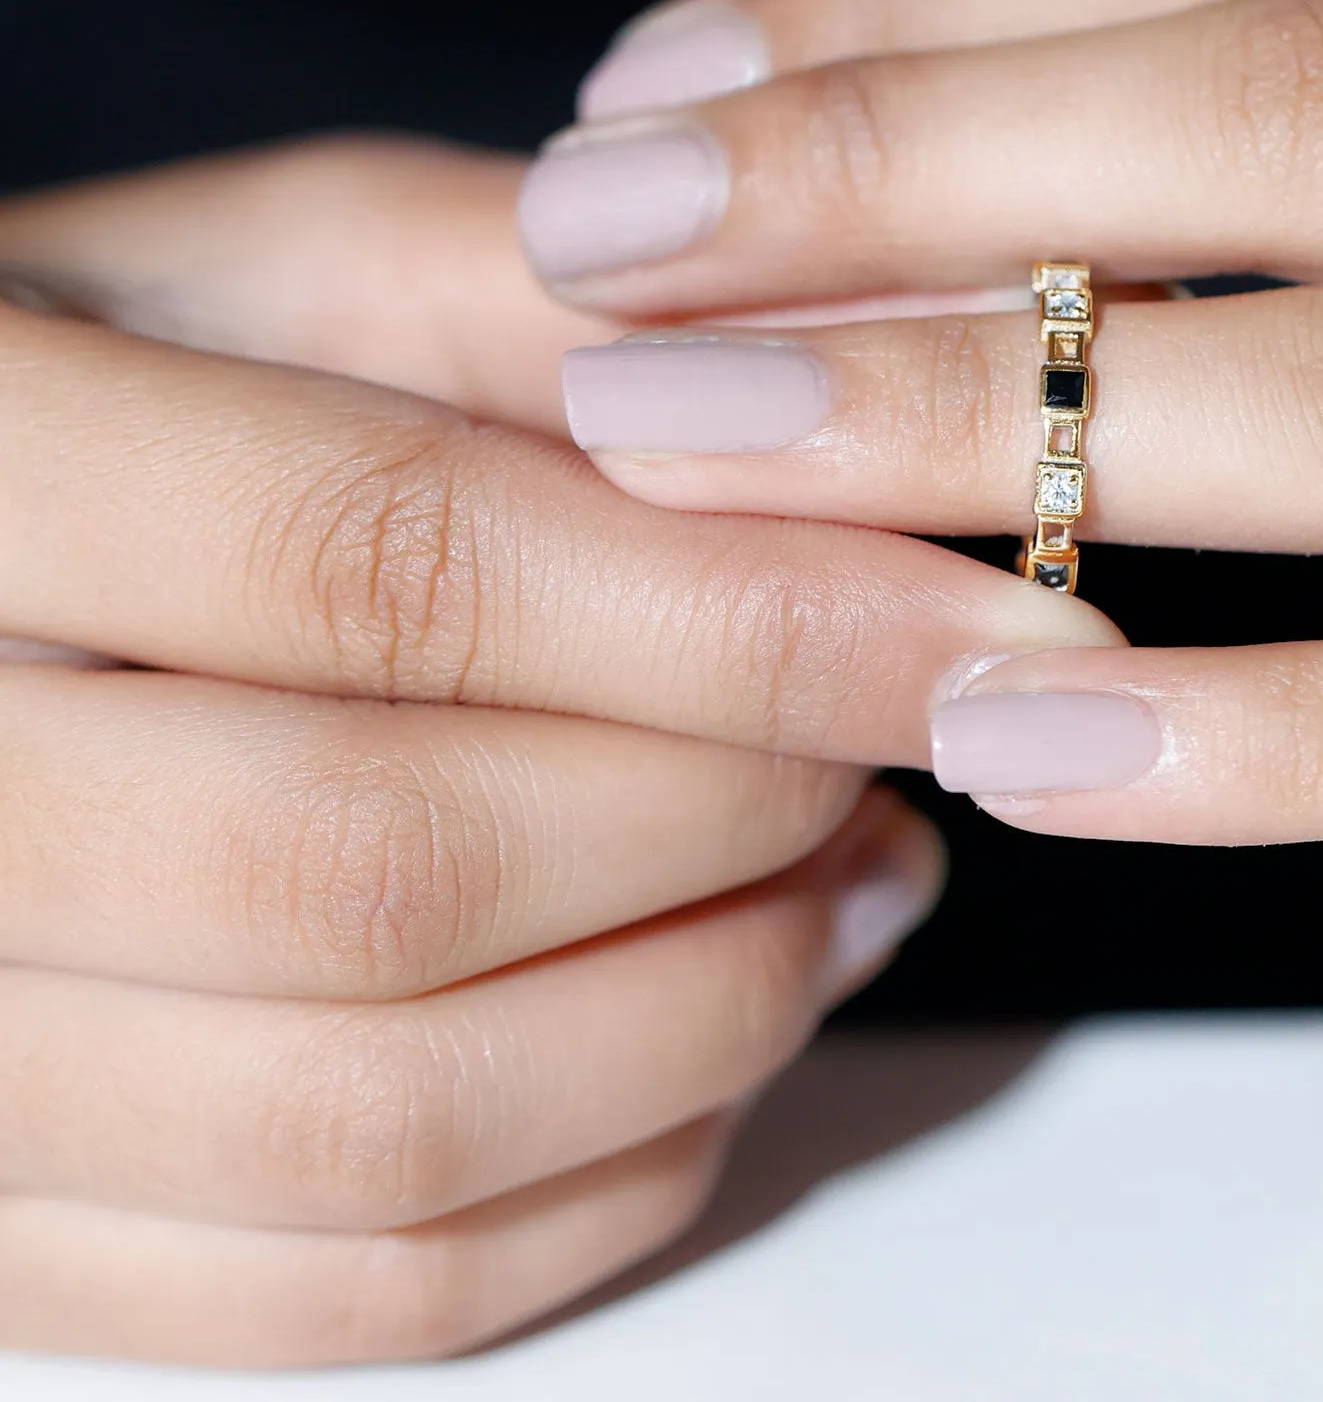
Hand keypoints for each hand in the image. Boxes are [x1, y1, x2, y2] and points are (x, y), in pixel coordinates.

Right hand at [0, 137, 1108, 1364]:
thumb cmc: (111, 377)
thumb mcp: (292, 265)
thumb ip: (551, 308)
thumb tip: (866, 408)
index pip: (388, 574)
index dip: (737, 618)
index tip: (989, 632)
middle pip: (390, 873)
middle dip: (737, 813)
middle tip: (910, 734)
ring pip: (379, 1128)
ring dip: (709, 1009)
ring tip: (855, 869)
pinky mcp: (6, 1229)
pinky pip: (340, 1293)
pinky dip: (603, 1177)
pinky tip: (717, 1017)